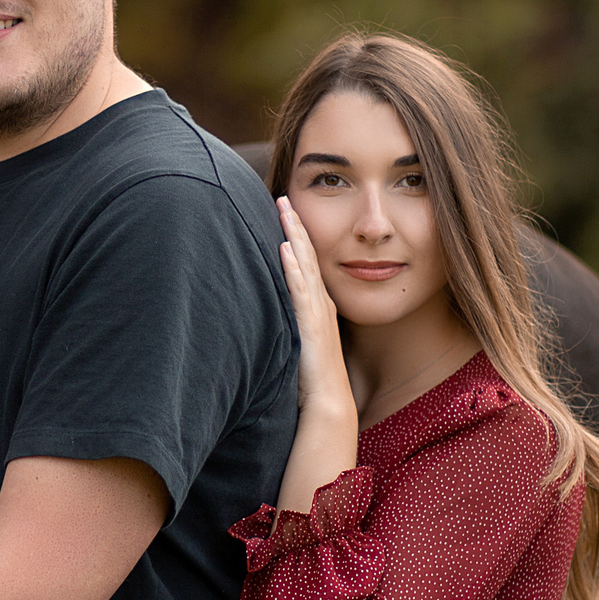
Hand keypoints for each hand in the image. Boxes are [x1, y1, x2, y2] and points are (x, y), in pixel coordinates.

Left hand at [278, 196, 352, 419]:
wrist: (328, 402)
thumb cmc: (312, 377)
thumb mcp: (299, 341)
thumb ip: (289, 323)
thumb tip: (271, 311)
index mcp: (317, 305)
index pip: (306, 262)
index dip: (297, 236)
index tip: (286, 211)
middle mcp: (320, 303)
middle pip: (307, 254)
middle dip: (295, 225)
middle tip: (283, 196)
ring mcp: (316, 312)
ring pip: (305, 265)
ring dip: (294, 236)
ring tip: (284, 209)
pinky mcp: (310, 325)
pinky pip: (300, 291)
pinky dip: (293, 269)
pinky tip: (285, 250)